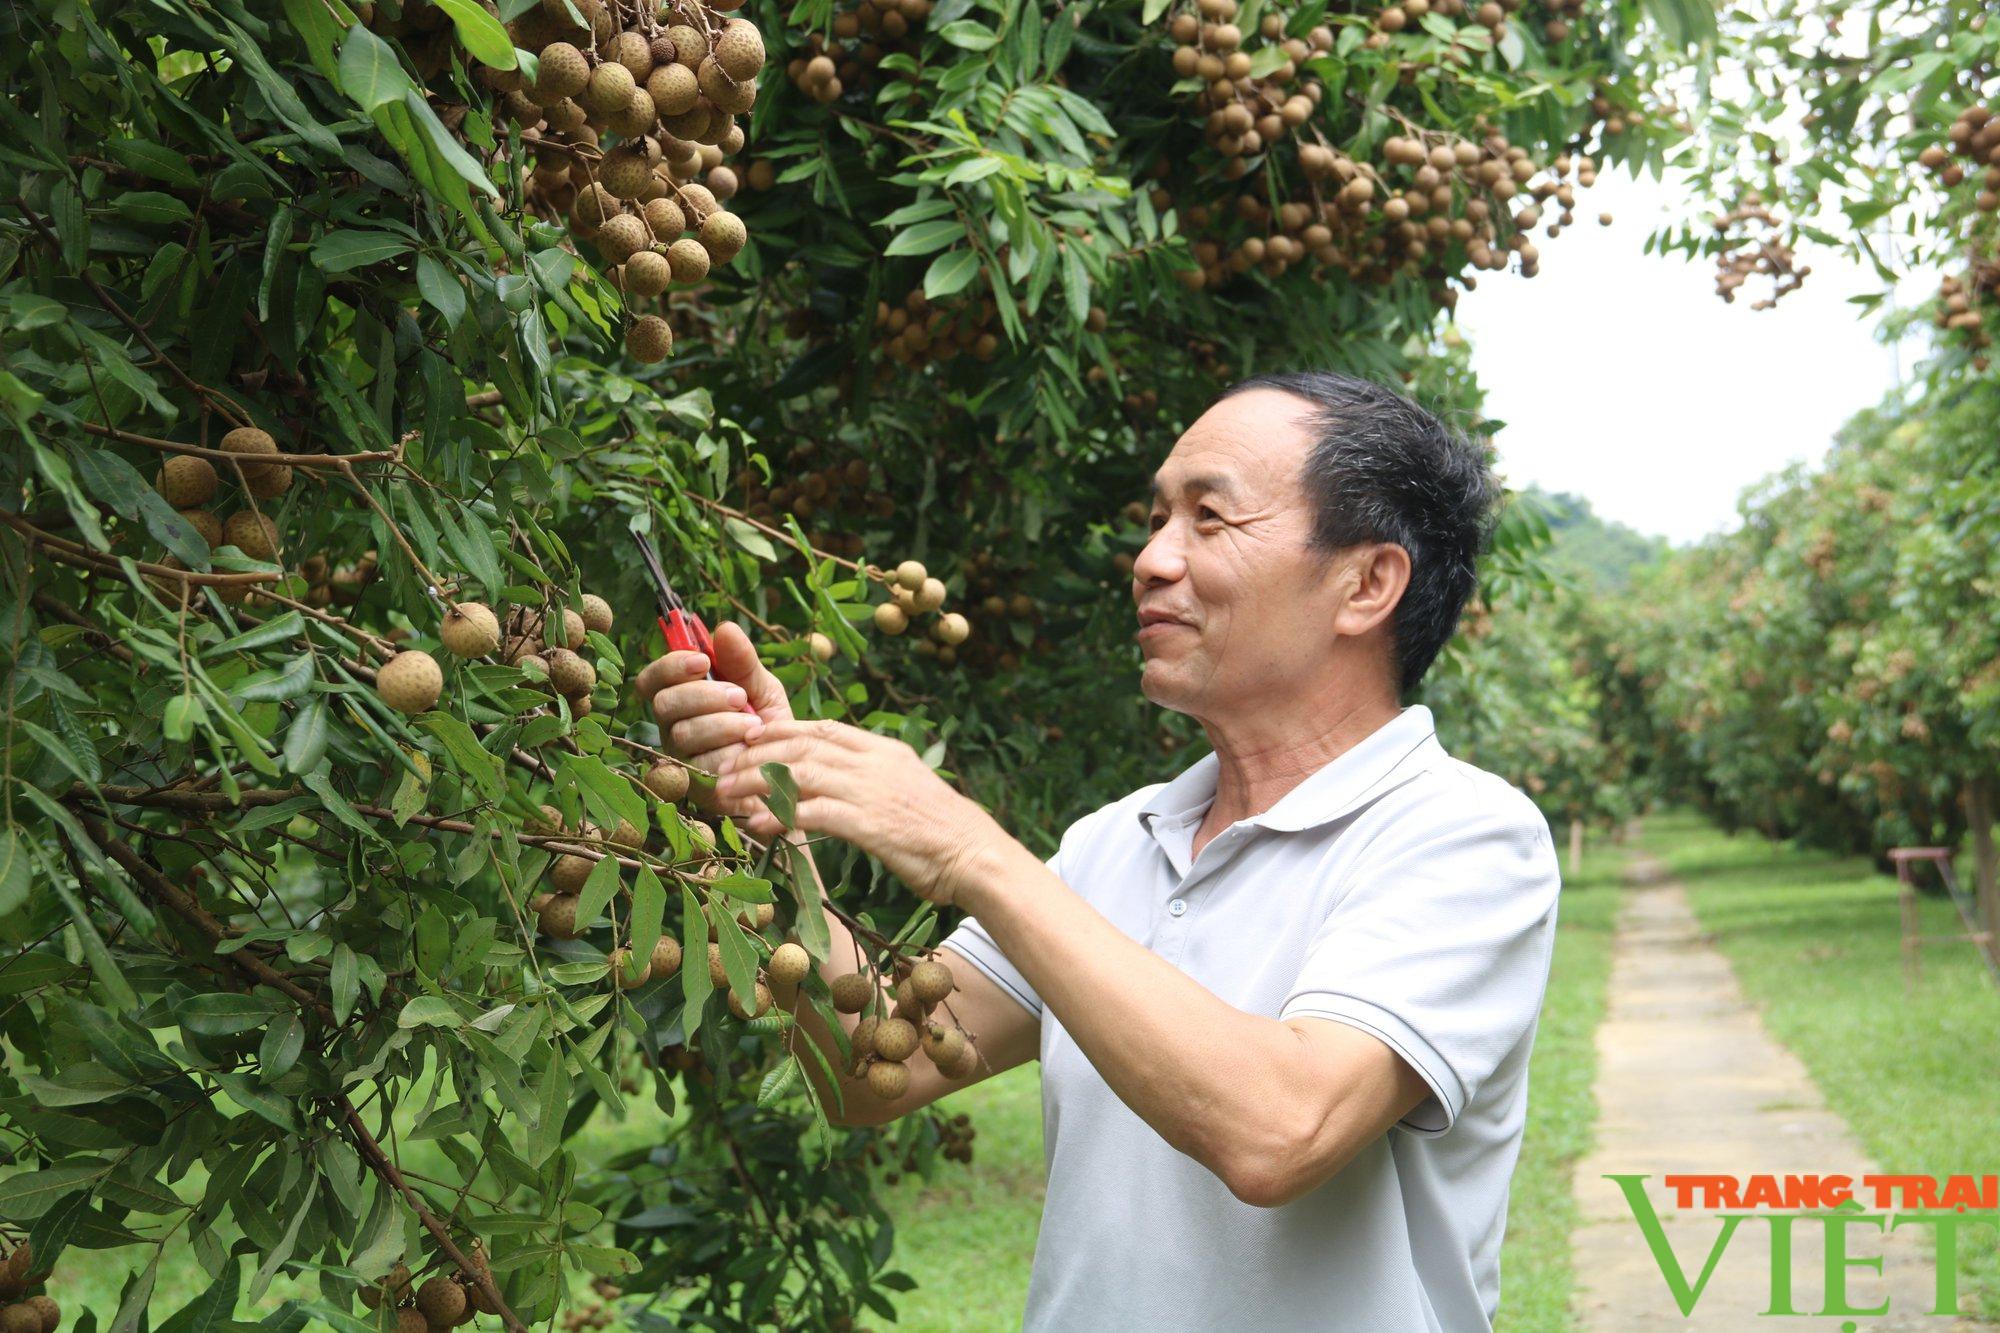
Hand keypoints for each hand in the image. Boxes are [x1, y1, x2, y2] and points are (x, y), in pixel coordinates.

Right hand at [634, 622, 790, 817]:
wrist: (789, 766)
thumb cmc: (766, 722)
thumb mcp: (760, 685)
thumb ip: (742, 660)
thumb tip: (725, 628)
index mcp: (680, 697)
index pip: (652, 679)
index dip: (670, 666)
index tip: (702, 660)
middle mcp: (672, 726)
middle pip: (664, 704)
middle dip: (704, 695)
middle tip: (740, 697)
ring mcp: (680, 757)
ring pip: (682, 733)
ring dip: (722, 723)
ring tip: (754, 724)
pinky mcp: (695, 786)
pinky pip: (700, 764)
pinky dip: (729, 750)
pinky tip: (751, 746)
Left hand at [712, 719, 1008, 907]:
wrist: (975, 855)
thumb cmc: (940, 830)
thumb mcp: (906, 787)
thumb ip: (872, 776)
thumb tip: (838, 778)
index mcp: (882, 750)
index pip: (821, 728)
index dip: (779, 731)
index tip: (749, 740)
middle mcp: (874, 762)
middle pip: (801, 746)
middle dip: (756, 755)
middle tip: (725, 769)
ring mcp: (871, 790)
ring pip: (799, 774)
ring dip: (757, 784)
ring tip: (728, 795)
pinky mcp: (869, 824)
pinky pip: (812, 813)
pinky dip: (780, 817)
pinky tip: (758, 826)